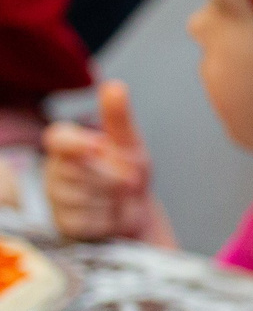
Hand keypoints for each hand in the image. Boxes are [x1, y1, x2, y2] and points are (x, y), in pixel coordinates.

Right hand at [42, 81, 164, 242]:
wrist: (138, 213)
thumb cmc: (129, 173)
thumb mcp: (130, 144)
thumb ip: (119, 118)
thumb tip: (115, 86)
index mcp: (67, 146)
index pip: (57, 138)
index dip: (77, 143)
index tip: (100, 147)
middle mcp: (55, 171)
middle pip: (79, 171)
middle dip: (113, 177)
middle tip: (128, 180)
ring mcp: (57, 199)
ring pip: (84, 197)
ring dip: (113, 199)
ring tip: (118, 197)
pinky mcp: (64, 224)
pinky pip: (87, 220)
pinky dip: (108, 218)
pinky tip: (111, 215)